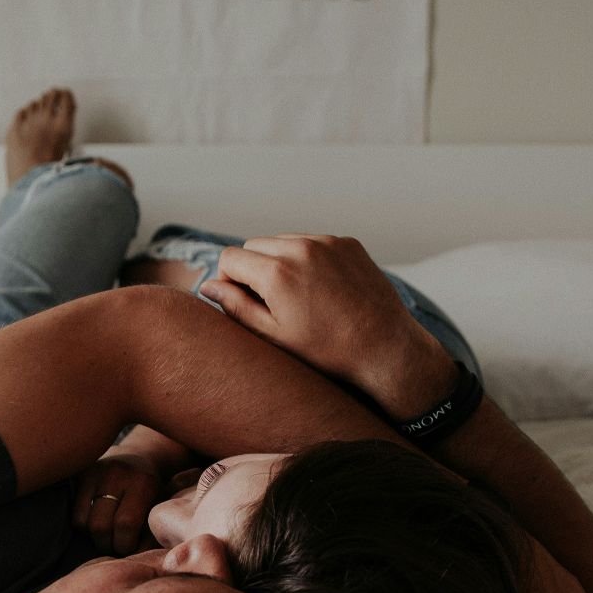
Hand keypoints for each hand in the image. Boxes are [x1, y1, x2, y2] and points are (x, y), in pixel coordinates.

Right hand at [71, 451, 164, 555]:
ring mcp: (95, 472)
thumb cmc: (153, 493)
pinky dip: (84, 527)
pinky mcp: (80, 475)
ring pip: (83, 523)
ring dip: (94, 538)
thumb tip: (134, 559)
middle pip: (100, 526)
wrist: (141, 457)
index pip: (126, 524)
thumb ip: (150, 535)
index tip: (129, 548)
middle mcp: (117, 474)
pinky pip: (74, 516)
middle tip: (116, 546)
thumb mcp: (158, 510)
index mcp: (143, 482)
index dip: (125, 544)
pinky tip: (97, 522)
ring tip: (108, 534)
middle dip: (107, 545)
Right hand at [200, 235, 447, 409]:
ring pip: (283, 240)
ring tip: (297, 297)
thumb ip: (235, 307)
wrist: (385, 349)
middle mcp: (300, 248)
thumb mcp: (273, 336)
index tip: (241, 301)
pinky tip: (321, 289)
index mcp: (276, 273)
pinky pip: (313, 242)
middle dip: (253, 269)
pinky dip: (308, 259)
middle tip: (269, 302)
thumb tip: (207, 286)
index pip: (230, 257)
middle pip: (254, 245)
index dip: (229, 280)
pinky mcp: (347, 243)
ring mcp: (327, 242)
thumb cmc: (327, 351)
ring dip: (280, 261)